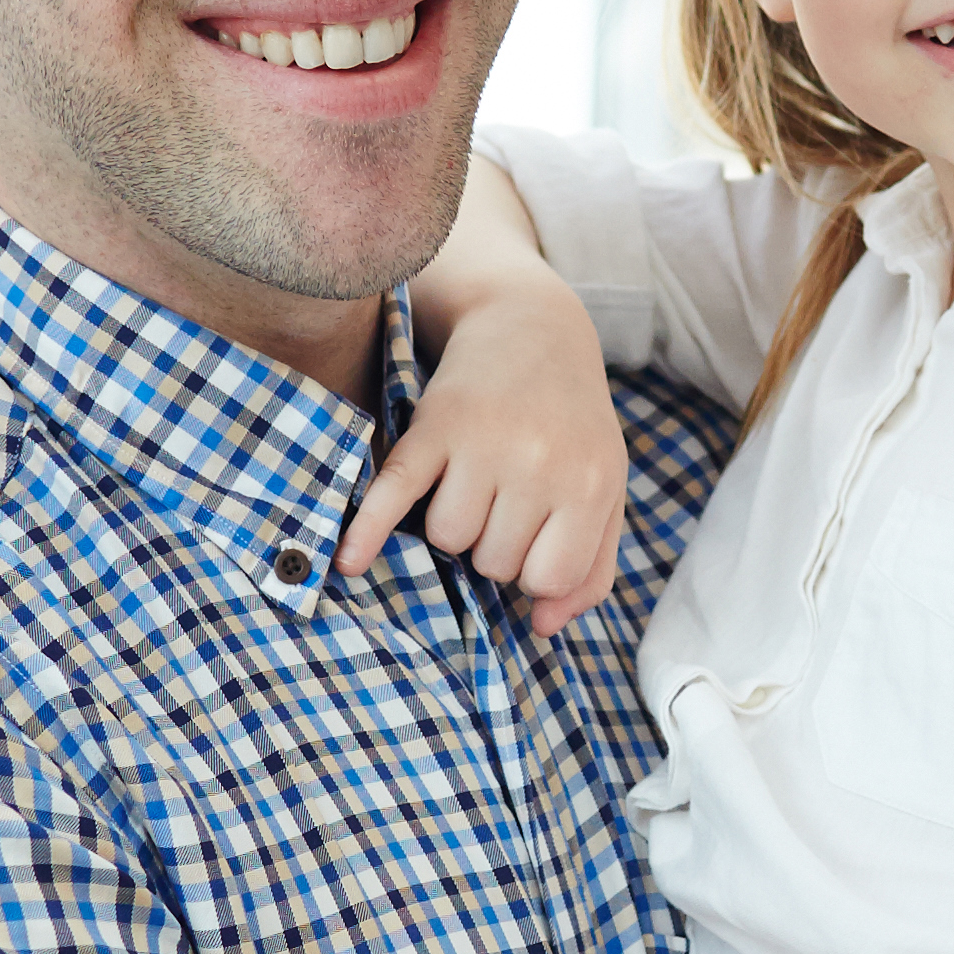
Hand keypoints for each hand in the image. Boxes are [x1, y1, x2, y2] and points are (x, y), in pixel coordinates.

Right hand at [346, 285, 629, 634]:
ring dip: (449, 524)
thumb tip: (542, 627)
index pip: (545, 578)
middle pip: (491, 563)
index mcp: (590, 484)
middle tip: (504, 495)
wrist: (532, 326)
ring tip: (470, 482)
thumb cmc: (571, 424)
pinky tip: (349, 562)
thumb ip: (591, 566)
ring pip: (445, 538)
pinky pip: (394, 495)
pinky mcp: (433, 427)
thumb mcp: (605, 489)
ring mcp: (483, 445)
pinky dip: (367, 532)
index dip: (532, 570)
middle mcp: (539, 465)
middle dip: (491, 543)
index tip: (533, 538)